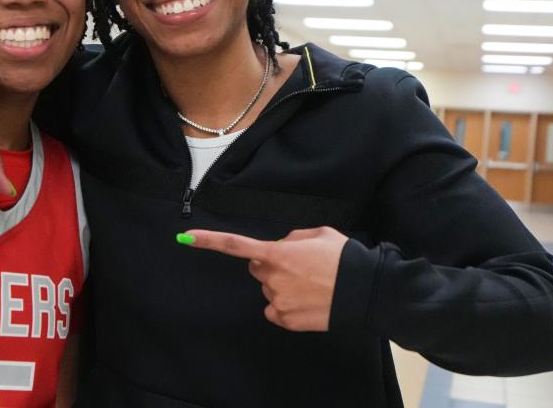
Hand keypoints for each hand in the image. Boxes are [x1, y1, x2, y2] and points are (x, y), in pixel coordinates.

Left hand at [183, 226, 348, 330]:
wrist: (366, 291)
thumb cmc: (344, 259)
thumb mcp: (318, 234)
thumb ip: (292, 238)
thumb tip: (282, 247)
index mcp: (277, 253)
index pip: (236, 245)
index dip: (208, 241)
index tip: (186, 238)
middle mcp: (272, 278)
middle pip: (257, 268)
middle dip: (271, 264)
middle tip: (299, 266)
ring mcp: (277, 301)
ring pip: (269, 289)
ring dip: (283, 285)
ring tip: (312, 284)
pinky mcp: (285, 320)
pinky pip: (274, 310)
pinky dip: (286, 305)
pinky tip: (307, 300)